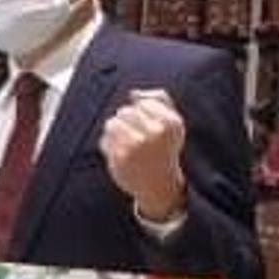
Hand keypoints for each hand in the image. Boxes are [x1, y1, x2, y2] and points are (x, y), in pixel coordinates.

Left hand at [102, 89, 188, 222]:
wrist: (159, 184)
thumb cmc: (164, 148)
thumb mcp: (173, 123)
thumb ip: (160, 100)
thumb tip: (133, 93)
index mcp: (171, 122)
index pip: (142, 102)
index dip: (142, 112)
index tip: (149, 126)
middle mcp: (155, 133)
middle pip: (124, 111)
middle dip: (126, 121)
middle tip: (136, 135)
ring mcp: (136, 145)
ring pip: (112, 123)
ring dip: (116, 132)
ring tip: (128, 143)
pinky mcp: (119, 157)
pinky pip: (105, 139)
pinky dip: (109, 145)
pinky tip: (121, 153)